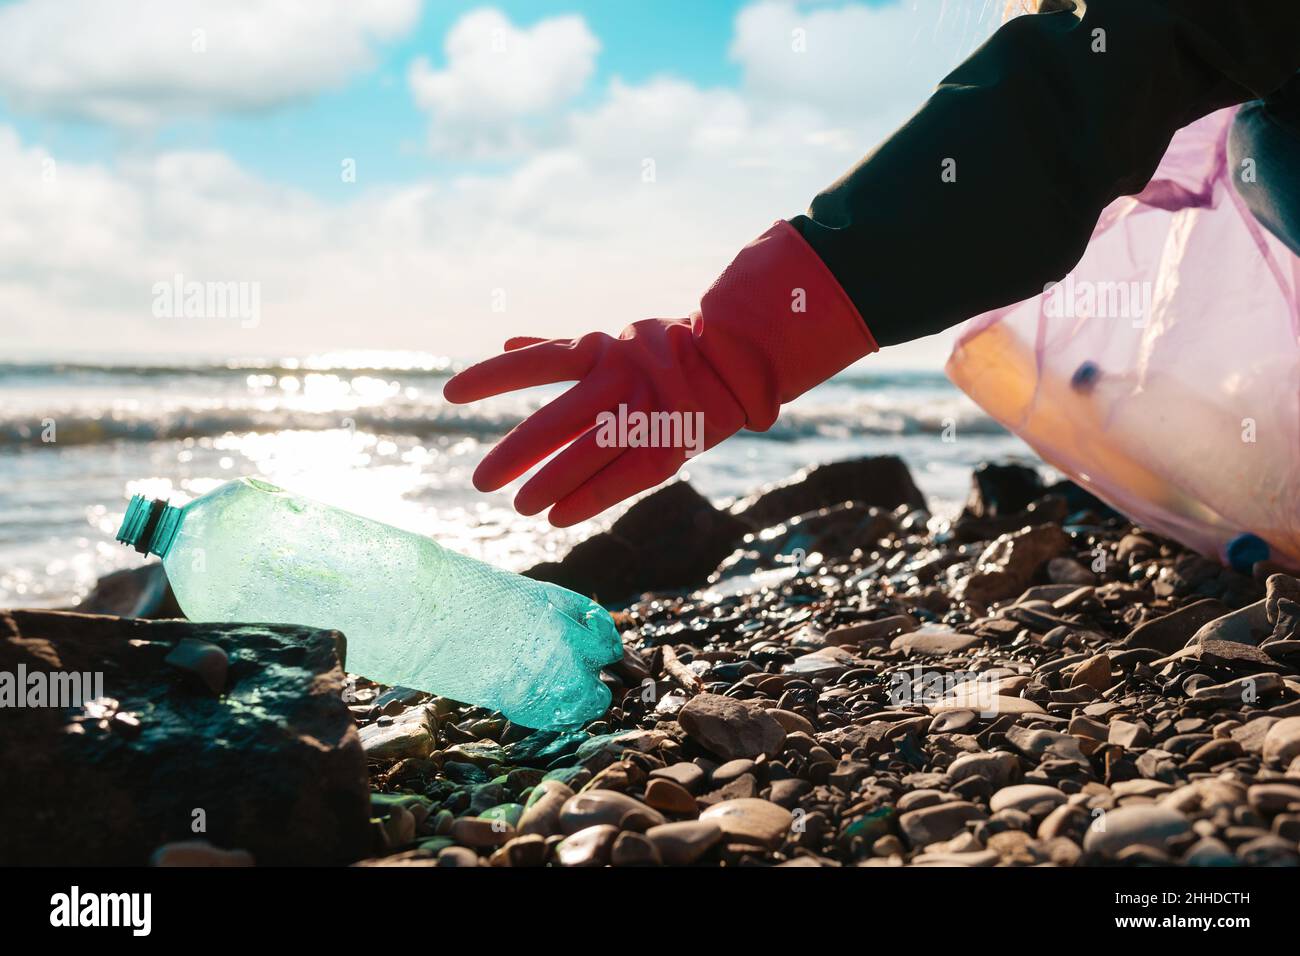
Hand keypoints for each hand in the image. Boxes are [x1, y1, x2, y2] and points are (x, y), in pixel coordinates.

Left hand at [443, 222, 877, 525]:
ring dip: (550, 483)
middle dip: (516, 453)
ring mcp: (647, 415)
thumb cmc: (658, 354)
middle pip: (558, 420)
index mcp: (602, 351)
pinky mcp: (669, 448)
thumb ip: (558, 348)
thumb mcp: (609, 343)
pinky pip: (622, 479)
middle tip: (479, 480)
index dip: (494, 378)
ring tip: (518, 506)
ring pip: (589, 454)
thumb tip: (507, 343)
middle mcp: (621, 380)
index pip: (538, 363)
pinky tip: (555, 517)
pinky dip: (587, 499)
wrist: (732, 363)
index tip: (449, 394)